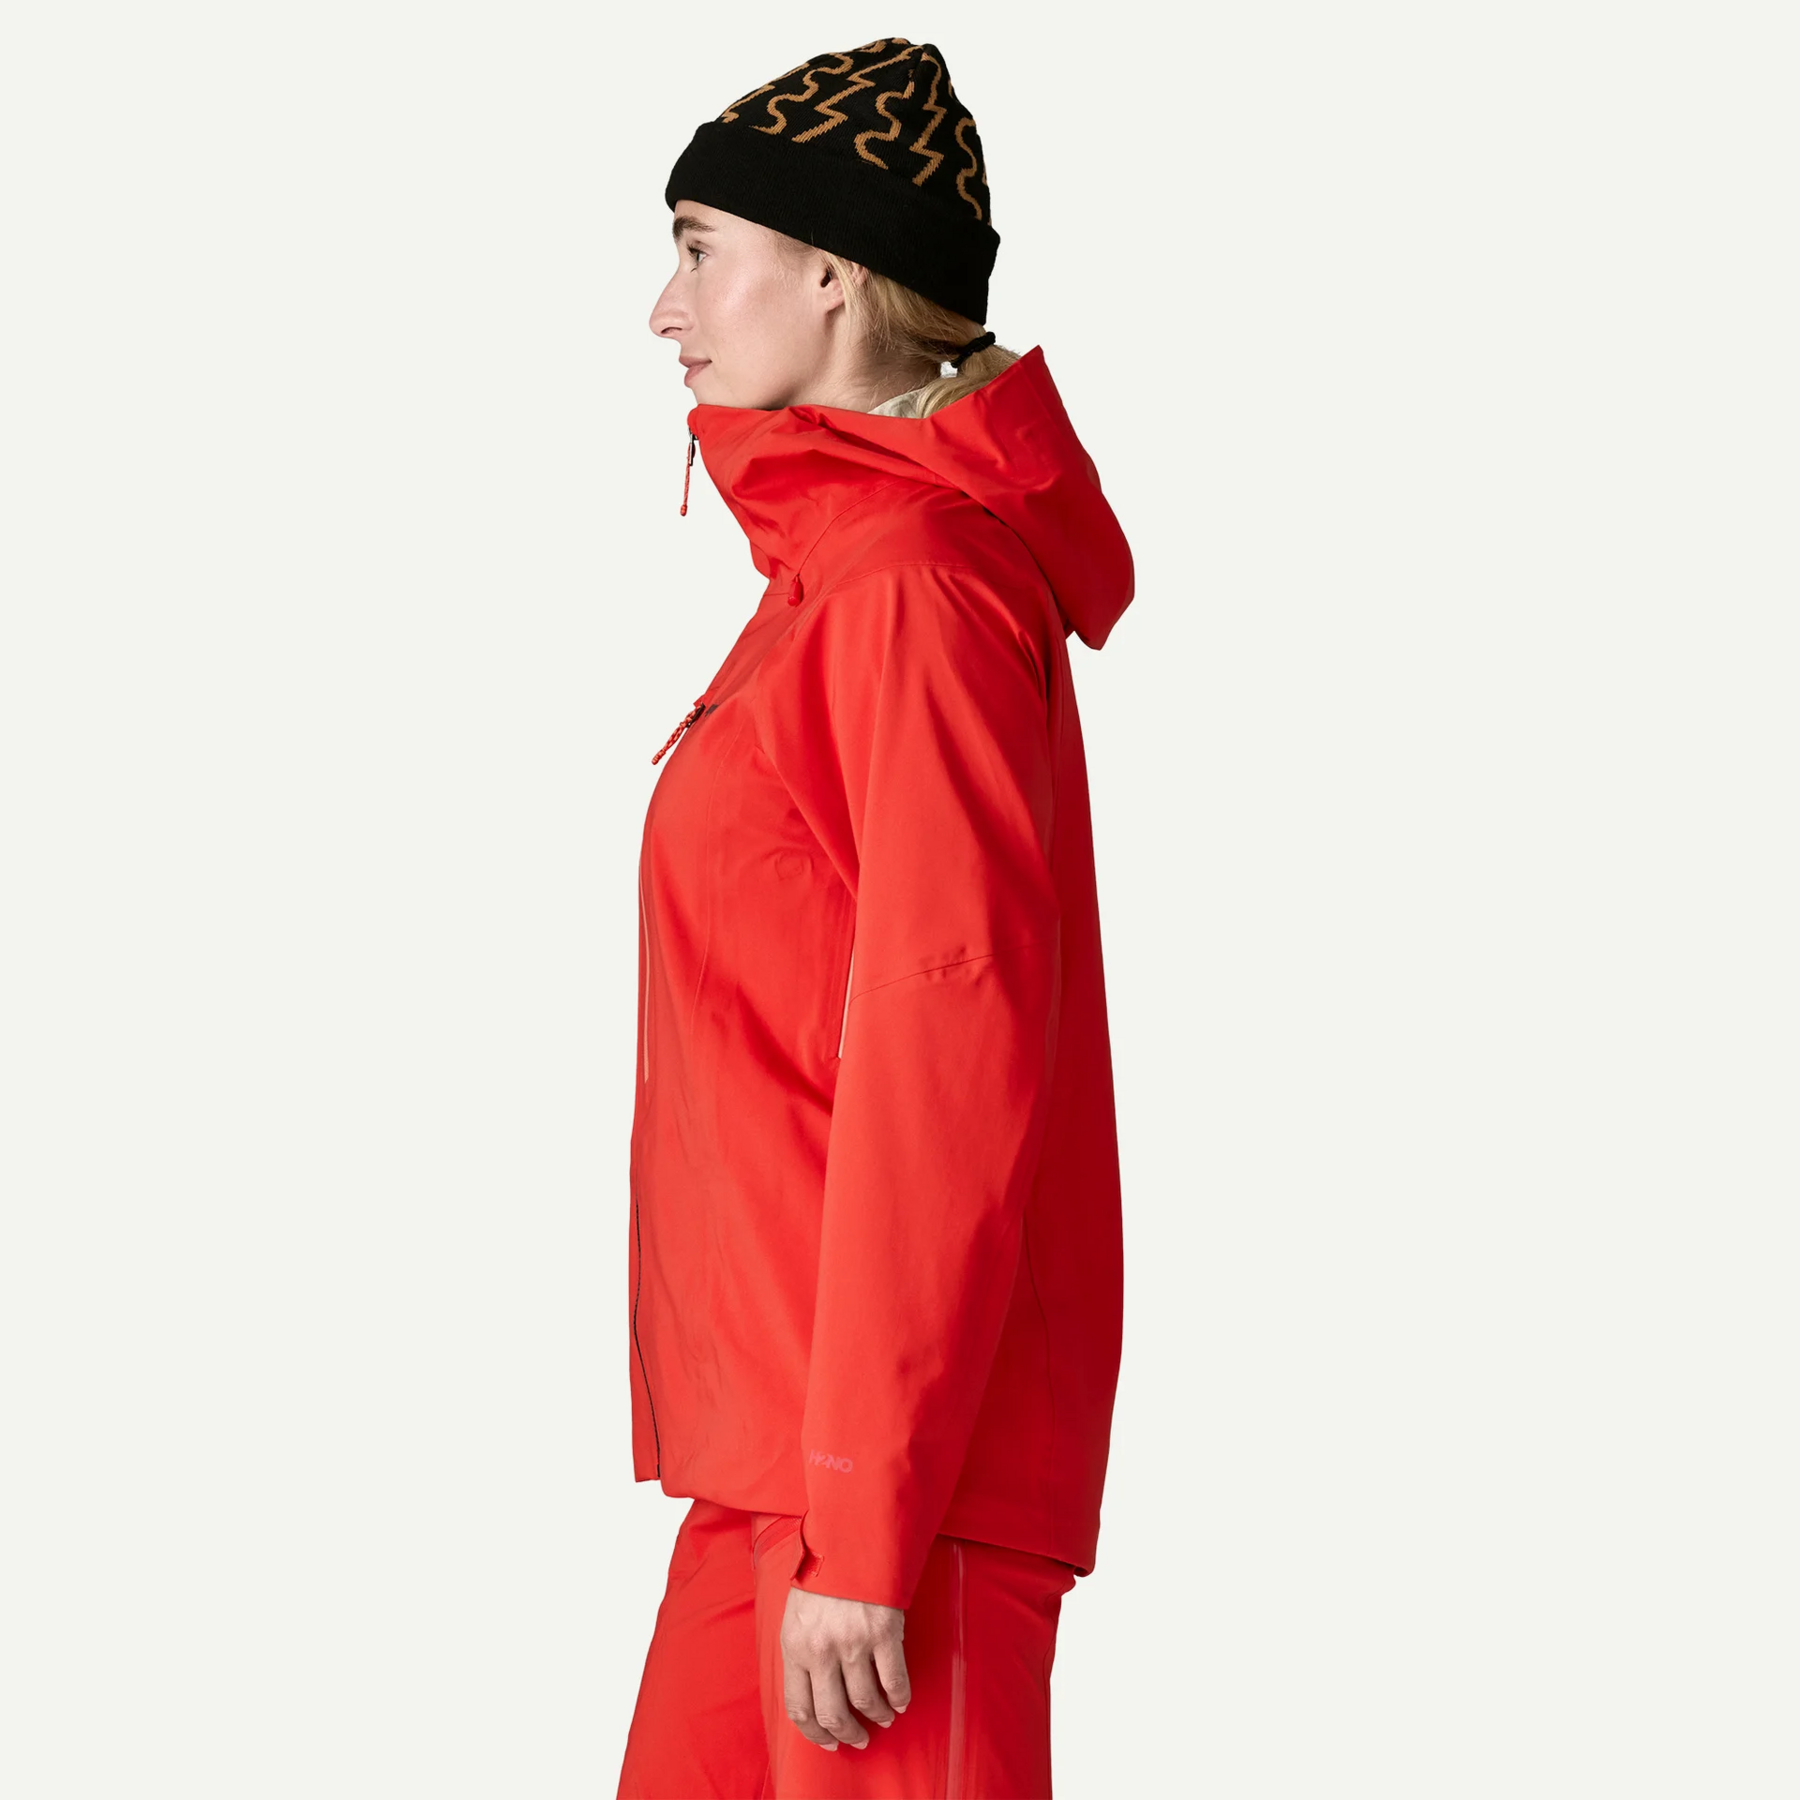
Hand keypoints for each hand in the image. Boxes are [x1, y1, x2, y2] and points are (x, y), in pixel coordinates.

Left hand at [780, 1586, 911, 1750]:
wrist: (850, 1538)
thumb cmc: (822, 1575)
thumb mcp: (796, 1613)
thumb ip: (801, 1650)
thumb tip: (811, 1689)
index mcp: (795, 1645)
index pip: (799, 1707)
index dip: (815, 1733)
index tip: (828, 1742)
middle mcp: (822, 1649)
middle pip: (832, 1713)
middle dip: (846, 1734)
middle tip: (858, 1739)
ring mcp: (853, 1642)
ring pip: (864, 1701)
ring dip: (876, 1716)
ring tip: (882, 1718)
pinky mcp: (883, 1633)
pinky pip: (893, 1681)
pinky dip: (898, 1698)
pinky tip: (900, 1701)